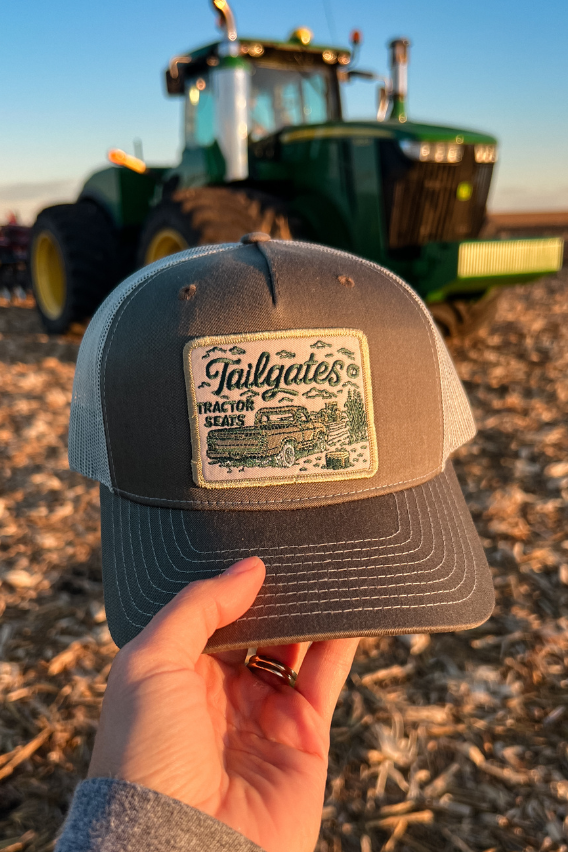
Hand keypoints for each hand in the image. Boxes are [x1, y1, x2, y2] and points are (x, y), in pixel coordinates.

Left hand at [88, 557, 358, 851]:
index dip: (229, 584)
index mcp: (175, 674)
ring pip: (294, 646)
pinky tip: (349, 607)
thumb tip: (249, 569)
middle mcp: (220, 692)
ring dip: (309, 610)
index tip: (252, 547)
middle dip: (272, 594)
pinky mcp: (305, 736)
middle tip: (292, 551)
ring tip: (323, 567)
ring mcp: (264, 713)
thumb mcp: (147, 662)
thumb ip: (197, 606)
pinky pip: (326, 676)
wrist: (182, 846)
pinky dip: (340, 641)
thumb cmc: (146, 757)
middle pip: (255, 627)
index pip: (208, 615)